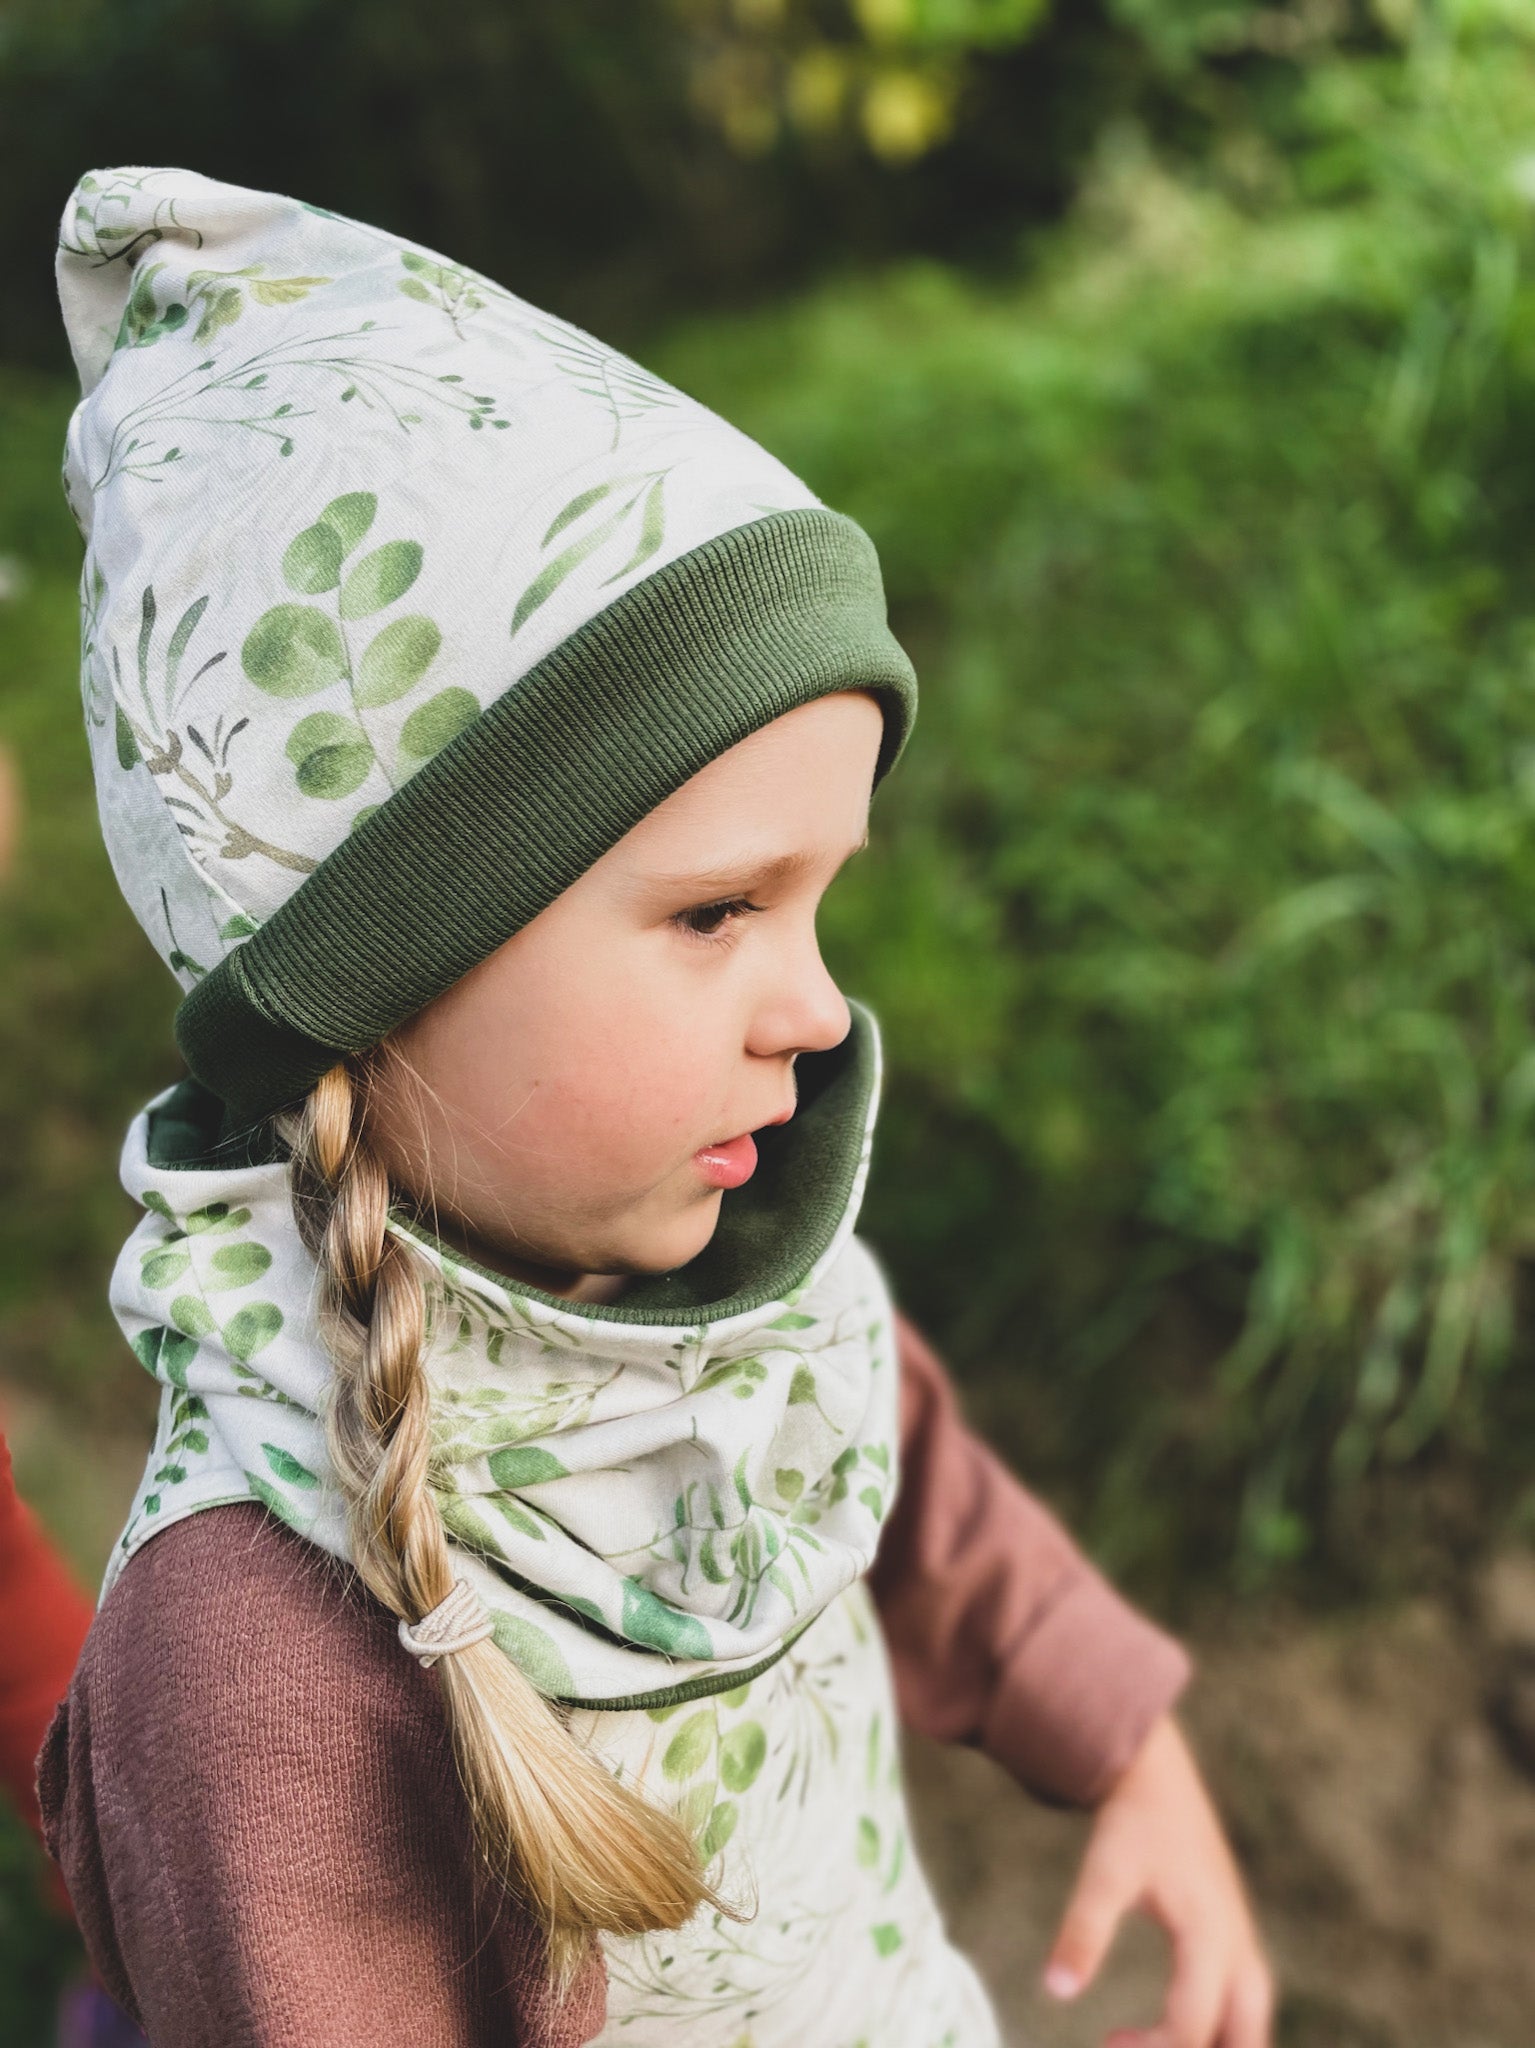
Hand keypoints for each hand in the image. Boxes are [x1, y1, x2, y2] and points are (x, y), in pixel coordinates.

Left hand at [1042, 1712, 1272, 2047]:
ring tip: (1159, 2047)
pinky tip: (1180, 2031)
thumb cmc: (1132, 1823)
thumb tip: (1056, 1990)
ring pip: (1252, 2021)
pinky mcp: (1232, 1934)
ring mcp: (1240, 1940)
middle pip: (1247, 2037)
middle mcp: (1237, 1945)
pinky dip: (1221, 2029)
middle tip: (1134, 2046)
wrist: (1157, 1776)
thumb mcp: (1105, 1873)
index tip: (1106, 2044)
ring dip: (1218, 2045)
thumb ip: (1083, 1930)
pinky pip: (1243, 2000)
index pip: (1193, 2025)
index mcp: (1211, 1935)